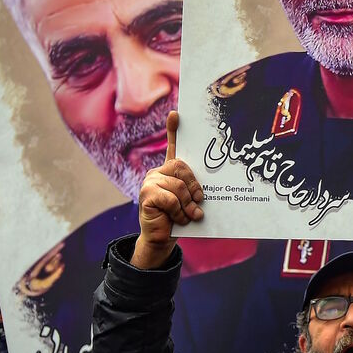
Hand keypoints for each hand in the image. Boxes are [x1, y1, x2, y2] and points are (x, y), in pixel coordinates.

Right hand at [133, 111, 203, 268]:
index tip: (176, 113)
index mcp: (170, 172)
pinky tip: (178, 220)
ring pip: (178, 186)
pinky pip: (170, 199)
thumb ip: (194, 190)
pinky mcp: (146, 195)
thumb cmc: (179, 219)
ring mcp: (149, 182)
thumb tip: (207, 190)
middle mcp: (158, 173)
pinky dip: (179, 212)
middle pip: (182, 167)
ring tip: (189, 216)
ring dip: (188, 205)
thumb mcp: (189, 201)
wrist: (162, 239)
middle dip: (194, 186)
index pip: (173, 146)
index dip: (173, 129)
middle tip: (200, 201)